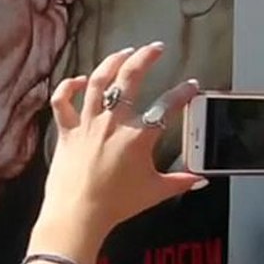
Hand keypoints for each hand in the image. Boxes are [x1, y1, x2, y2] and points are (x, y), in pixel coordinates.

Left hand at [39, 43, 206, 244]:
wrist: (78, 215)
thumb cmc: (115, 205)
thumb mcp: (154, 192)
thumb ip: (180, 181)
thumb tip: (200, 179)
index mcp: (137, 138)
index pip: (167, 106)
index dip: (183, 93)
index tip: (192, 86)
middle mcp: (113, 124)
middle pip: (131, 78)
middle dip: (146, 58)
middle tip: (156, 48)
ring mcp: (88, 124)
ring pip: (97, 81)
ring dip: (112, 62)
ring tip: (124, 52)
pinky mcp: (67, 131)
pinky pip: (63, 101)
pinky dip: (68, 86)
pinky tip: (79, 80)